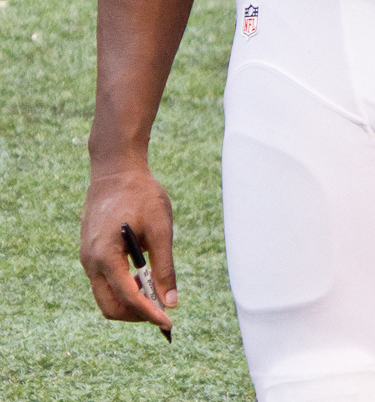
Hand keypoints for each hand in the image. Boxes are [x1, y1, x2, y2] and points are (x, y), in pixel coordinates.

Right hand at [80, 167, 176, 332]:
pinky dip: (123, 287)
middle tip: (163, 310)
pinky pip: (104, 281)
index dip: (149, 313)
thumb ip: (165, 265)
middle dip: (137, 313)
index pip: (127, 298)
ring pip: (106, 296)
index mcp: (105, 255)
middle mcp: (90, 261)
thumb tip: (171, 302)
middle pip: (110, 306)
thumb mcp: (160, 227)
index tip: (168, 322)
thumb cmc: (141, 194)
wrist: (116, 169)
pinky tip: (144, 275)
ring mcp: (87, 258)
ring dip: (130, 301)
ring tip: (156, 289)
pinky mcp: (90, 253)